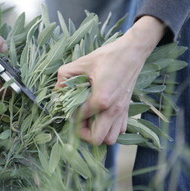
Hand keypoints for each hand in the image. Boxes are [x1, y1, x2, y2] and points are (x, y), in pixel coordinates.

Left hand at [55, 16, 164, 144]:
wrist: (132, 52)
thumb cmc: (108, 56)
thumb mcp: (82, 63)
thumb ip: (65, 77)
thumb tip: (57, 90)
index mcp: (101, 99)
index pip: (80, 119)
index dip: (71, 116)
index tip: (68, 107)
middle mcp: (113, 110)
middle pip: (97, 139)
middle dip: (83, 133)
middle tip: (77, 120)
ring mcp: (122, 111)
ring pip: (110, 138)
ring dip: (97, 133)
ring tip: (89, 119)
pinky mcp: (127, 109)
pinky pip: (119, 129)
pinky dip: (109, 128)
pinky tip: (101, 115)